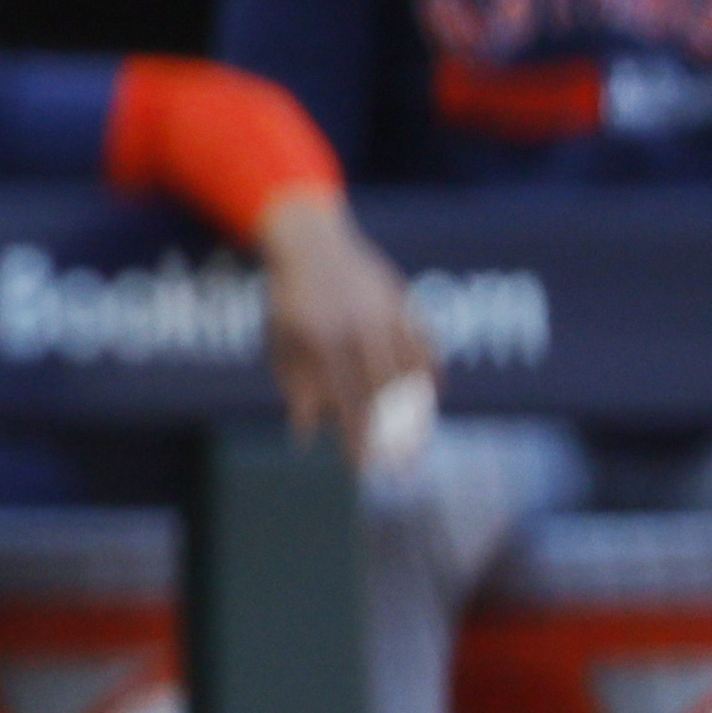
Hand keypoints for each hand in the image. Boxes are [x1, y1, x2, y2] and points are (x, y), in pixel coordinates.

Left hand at [252, 188, 436, 460]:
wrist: (311, 242)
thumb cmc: (288, 300)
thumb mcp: (279, 341)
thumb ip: (294, 387)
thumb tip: (303, 438)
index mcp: (323, 339)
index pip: (345, 401)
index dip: (356, 438)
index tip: (362, 470)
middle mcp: (360, 327)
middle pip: (385, 394)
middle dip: (394, 435)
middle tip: (401, 470)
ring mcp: (388, 314)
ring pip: (411, 373)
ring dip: (418, 411)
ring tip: (418, 443)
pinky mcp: (406, 303)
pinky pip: (426, 344)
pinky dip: (431, 371)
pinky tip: (432, 396)